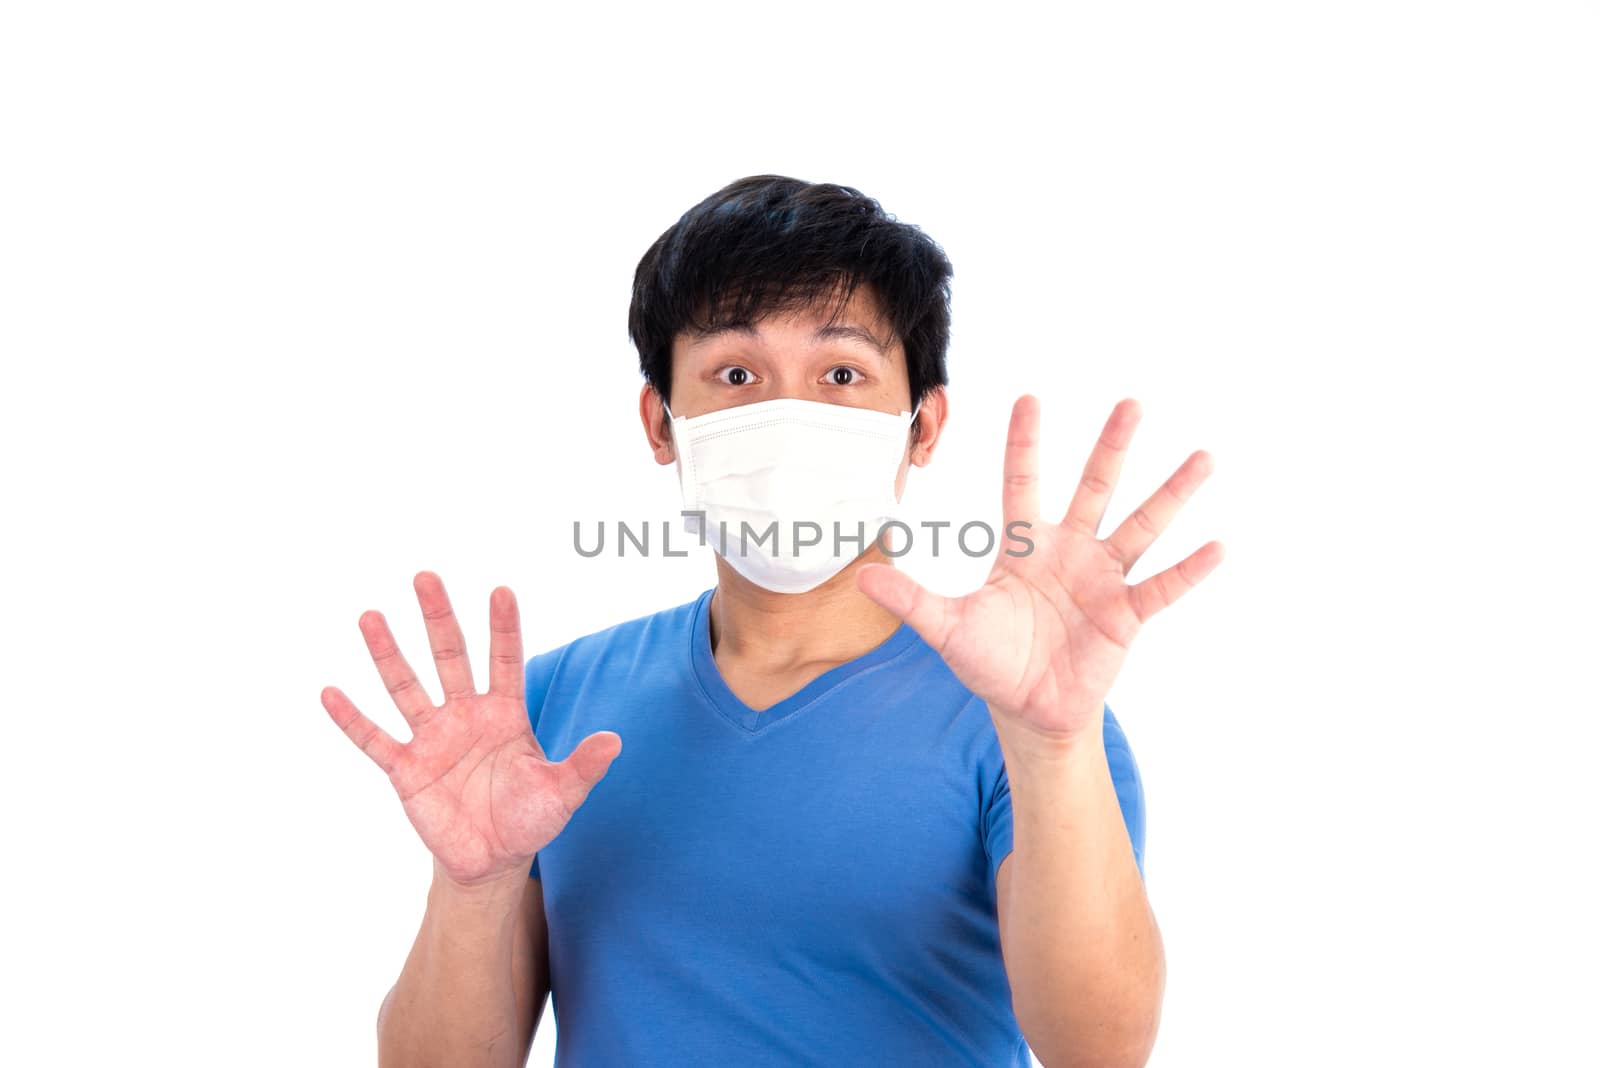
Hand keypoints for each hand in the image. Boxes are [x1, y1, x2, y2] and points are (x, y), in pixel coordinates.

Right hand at [322, 571, 621, 886]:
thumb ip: (584, 765)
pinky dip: (351, 718)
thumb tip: (615, 740)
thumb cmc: (530, 819)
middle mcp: (466, 715)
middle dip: (438, 618)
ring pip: (407, 687)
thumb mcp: (562, 793)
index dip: (503, 628)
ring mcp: (433, 738)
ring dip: (388, 654)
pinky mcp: (406, 769)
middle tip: (425, 576)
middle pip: (450, 657)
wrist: (493, 860)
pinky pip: (374, 739)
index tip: (501, 590)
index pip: (505, 660)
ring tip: (370, 617)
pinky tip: (329, 691)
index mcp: (506, 713)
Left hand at [858, 396, 1222, 744]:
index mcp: (1024, 547)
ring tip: (1204, 458)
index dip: (1026, 443)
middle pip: (1095, 488)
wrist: (1028, 711)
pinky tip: (1216, 545)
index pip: (1022, 482)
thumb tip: (862, 578)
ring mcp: (1103, 580)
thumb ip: (911, 600)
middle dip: (1111, 446)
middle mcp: (1070, 552)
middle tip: (1132, 403)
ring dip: (1171, 494)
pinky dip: (1188, 569)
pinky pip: (1161, 587)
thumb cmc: (990, 662)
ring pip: (1140, 526)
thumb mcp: (947, 629)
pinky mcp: (1127, 615)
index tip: (1031, 397)